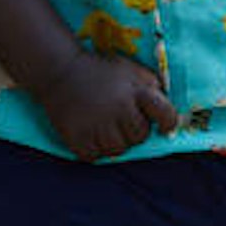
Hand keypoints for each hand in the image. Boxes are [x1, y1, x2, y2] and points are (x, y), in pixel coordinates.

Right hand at [36, 50, 177, 161]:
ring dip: (113, 141)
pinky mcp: (78, 138)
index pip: (165, 113)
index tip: (164, 126)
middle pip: (139, 137)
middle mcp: (119, 108)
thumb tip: (168, 109)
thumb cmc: (98, 70)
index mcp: (135, 91)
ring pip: (118, 150)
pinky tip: (88, 132)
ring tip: (102, 124)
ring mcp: (98, 125)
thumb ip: (150, 84)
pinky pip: (96, 156)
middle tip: (117, 116)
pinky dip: (93, 148)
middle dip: (132, 129)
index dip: (168, 122)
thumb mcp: (128, 68)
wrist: (58, 69)